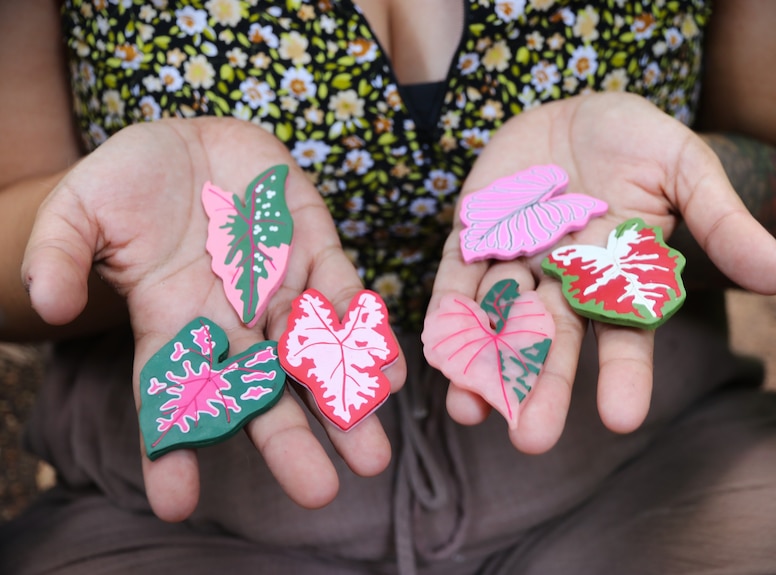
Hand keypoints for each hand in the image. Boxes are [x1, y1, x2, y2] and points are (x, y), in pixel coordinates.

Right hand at [22, 117, 405, 520]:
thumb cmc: (129, 180)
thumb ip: (59, 254)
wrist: (189, 139)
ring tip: (371, 454)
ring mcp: (278, 290)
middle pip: (263, 394)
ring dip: (344, 404)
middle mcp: (232, 321)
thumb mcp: (80, 210)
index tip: (177, 502)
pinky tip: (391, 373)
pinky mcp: (314, 251)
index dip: (171, 448)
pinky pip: (344, 297)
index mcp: (173, 325)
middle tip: (319, 493)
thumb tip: (50, 305)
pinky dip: (366, 333)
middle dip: (290, 443)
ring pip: (315, 358)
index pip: (171, 397)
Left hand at [431, 92, 775, 451]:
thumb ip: (720, 220)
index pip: (624, 337)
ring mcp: (515, 262)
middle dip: (541, 387)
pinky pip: (455, 280)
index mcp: (618, 278)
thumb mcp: (685, 168)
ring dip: (483, 367)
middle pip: (552, 342)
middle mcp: (564, 282)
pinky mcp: (472, 238)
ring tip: (469, 412)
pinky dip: (446, 313)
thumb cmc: (637, 141)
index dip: (624, 376)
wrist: (573, 111)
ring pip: (498, 322)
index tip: (624, 419)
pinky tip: (435, 353)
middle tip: (531, 440)